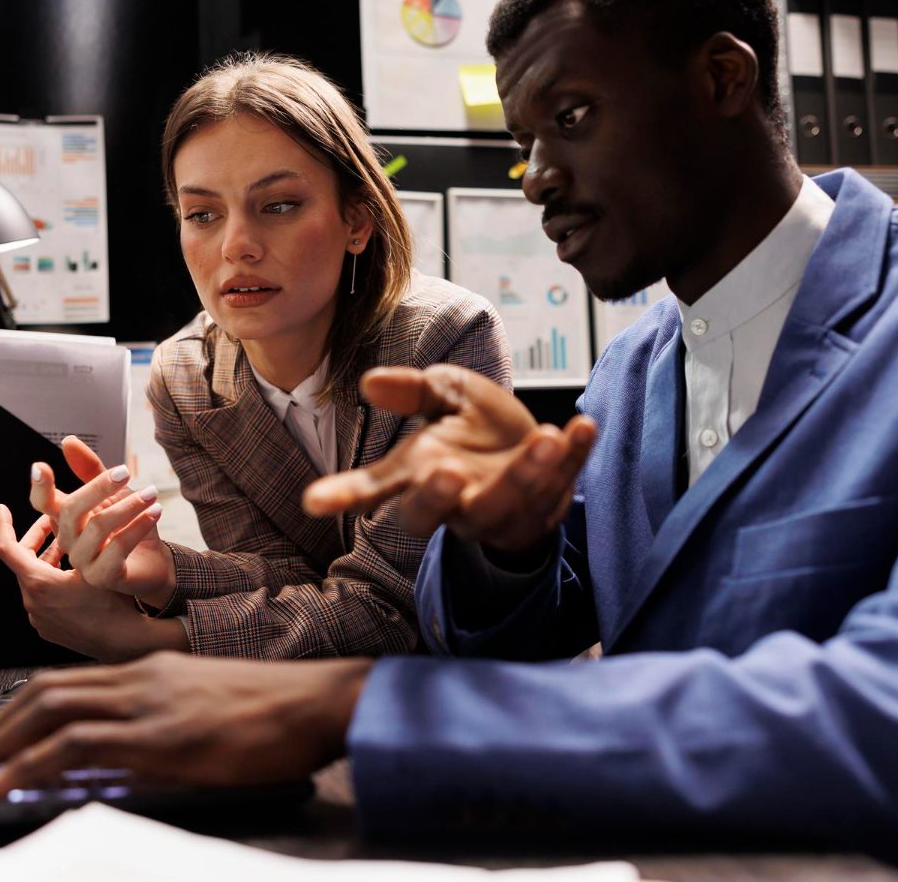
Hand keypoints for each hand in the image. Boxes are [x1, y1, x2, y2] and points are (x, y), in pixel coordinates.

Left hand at [0, 503, 185, 661]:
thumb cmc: (113, 604)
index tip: (1, 508)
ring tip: (69, 545)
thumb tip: (71, 507)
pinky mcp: (49, 627)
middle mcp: (33, 602)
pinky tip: (74, 573)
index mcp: (39, 583)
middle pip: (23, 562)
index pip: (7, 548)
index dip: (3, 525)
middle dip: (37, 539)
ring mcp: (39, 617)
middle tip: (51, 523)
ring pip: (35, 578)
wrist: (125, 642)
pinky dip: (52, 580)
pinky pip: (43, 597)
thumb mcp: (97, 562)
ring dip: (48, 559)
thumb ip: (79, 535)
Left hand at [0, 652, 371, 793]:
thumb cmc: (275, 712)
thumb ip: (159, 727)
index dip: (18, 714)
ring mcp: (148, 702)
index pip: (66, 684)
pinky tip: (8, 781)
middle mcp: (140, 677)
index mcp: (150, 670)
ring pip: (50, 711)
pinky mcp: (161, 734)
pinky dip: (33, 760)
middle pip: (45, 692)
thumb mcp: (205, 710)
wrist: (319, 701)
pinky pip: (80, 742)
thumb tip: (116, 763)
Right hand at [30, 436, 172, 604]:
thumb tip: (68, 441)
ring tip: (151, 493)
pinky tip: (155, 512)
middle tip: (126, 472)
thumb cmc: (129, 526)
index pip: (43, 503)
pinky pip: (118, 548)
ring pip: (98, 527)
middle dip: (99, 487)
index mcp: (66, 518)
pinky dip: (138, 526)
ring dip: (129, 506)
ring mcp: (83, 561)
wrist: (154, 560)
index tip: (40, 467)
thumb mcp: (113, 493)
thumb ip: (91, 470)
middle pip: (72, 509)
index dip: (40, 486)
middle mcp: (69, 540)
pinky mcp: (103, 576)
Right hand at [302, 365, 596, 554]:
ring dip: (526, 473)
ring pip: (506, 503)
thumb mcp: (447, 396)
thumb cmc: (479, 429)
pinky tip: (583, 426)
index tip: (313, 503)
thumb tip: (370, 382)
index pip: (375, 490)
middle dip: (438, 498)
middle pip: (433, 515)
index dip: (344, 496)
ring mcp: (501, 511)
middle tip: (448, 473)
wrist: (536, 453)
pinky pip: (561, 483)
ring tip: (543, 437)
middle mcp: (455, 501)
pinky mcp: (547, 507)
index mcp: (418, 475)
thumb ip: (415, 391)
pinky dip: (574, 456)